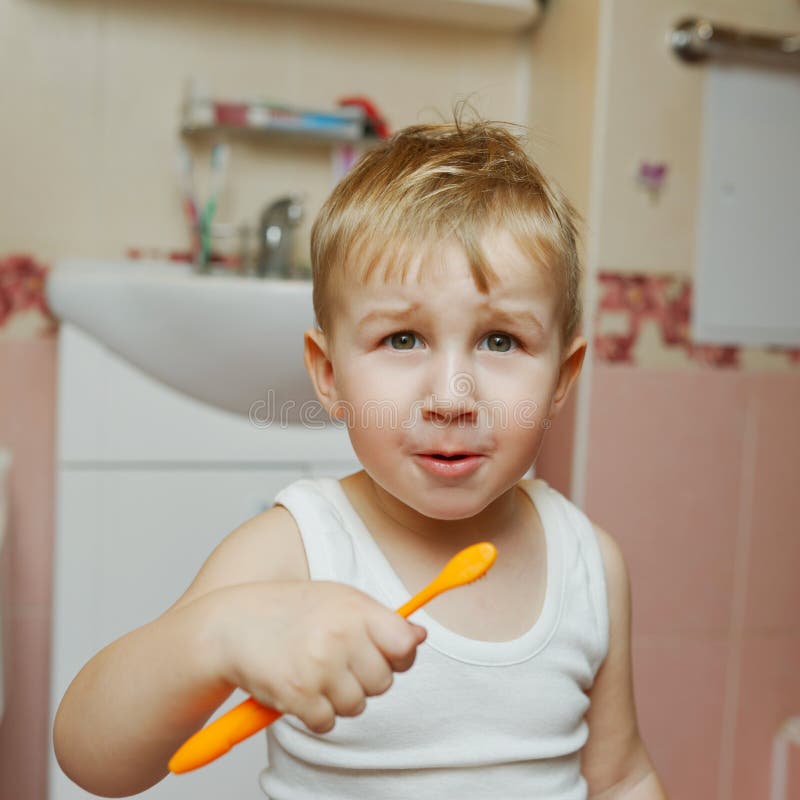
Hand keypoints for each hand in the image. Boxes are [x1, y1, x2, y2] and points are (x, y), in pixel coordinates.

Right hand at [208, 581, 426, 733]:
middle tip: (337, 661)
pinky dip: (314, 713)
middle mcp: (340, 635)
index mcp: (355, 607)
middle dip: (364, 678)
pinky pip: (327, 722)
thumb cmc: (289, 610)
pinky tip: (298, 686)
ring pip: (357, 706)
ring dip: (338, 697)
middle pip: (383, 682)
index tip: (385, 654)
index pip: (405, 645)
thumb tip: (419, 638)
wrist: (230, 625)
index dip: (399, 655)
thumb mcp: (337, 600)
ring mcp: (318, 666)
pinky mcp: (297, 695)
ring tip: (314, 670)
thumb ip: (379, 619)